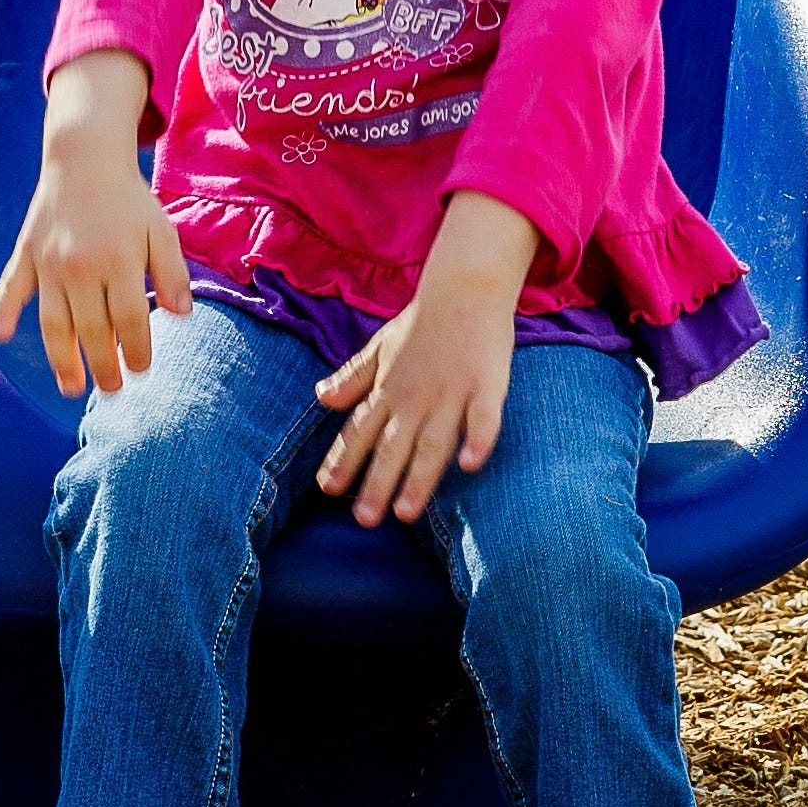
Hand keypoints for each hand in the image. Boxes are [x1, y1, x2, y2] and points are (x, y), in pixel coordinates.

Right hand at [0, 59, 189, 400]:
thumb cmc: (128, 200)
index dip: (136, 350)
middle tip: (112, 390)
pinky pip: (10, 287)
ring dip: (61, 360)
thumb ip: (172, 273)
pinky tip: (0, 336)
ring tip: (71, 388)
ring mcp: (49, 263)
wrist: (84, 158)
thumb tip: (181, 316)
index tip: (141, 370)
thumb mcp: (161, 230)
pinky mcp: (26, 254)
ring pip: (53, 322)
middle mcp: (81, 266)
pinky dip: (2, 311)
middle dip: (103, 367)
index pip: (128, 319)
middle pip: (91, 330)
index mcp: (118, 261)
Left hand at [314, 256, 518, 522]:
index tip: (328, 490)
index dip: (344, 459)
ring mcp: (451, 391)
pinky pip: (483, 417)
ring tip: (406, 513)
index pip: (360, 430)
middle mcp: (414, 396)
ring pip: (432, 441)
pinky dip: (478, 440)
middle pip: (393, 446)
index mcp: (388, 389)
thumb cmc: (421, 322)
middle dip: (377, 483)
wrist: (463, 285)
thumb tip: (321, 398)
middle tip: (364, 521)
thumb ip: (352, 377)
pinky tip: (470, 466)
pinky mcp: (486, 384)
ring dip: (419, 477)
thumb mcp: (378, 348)